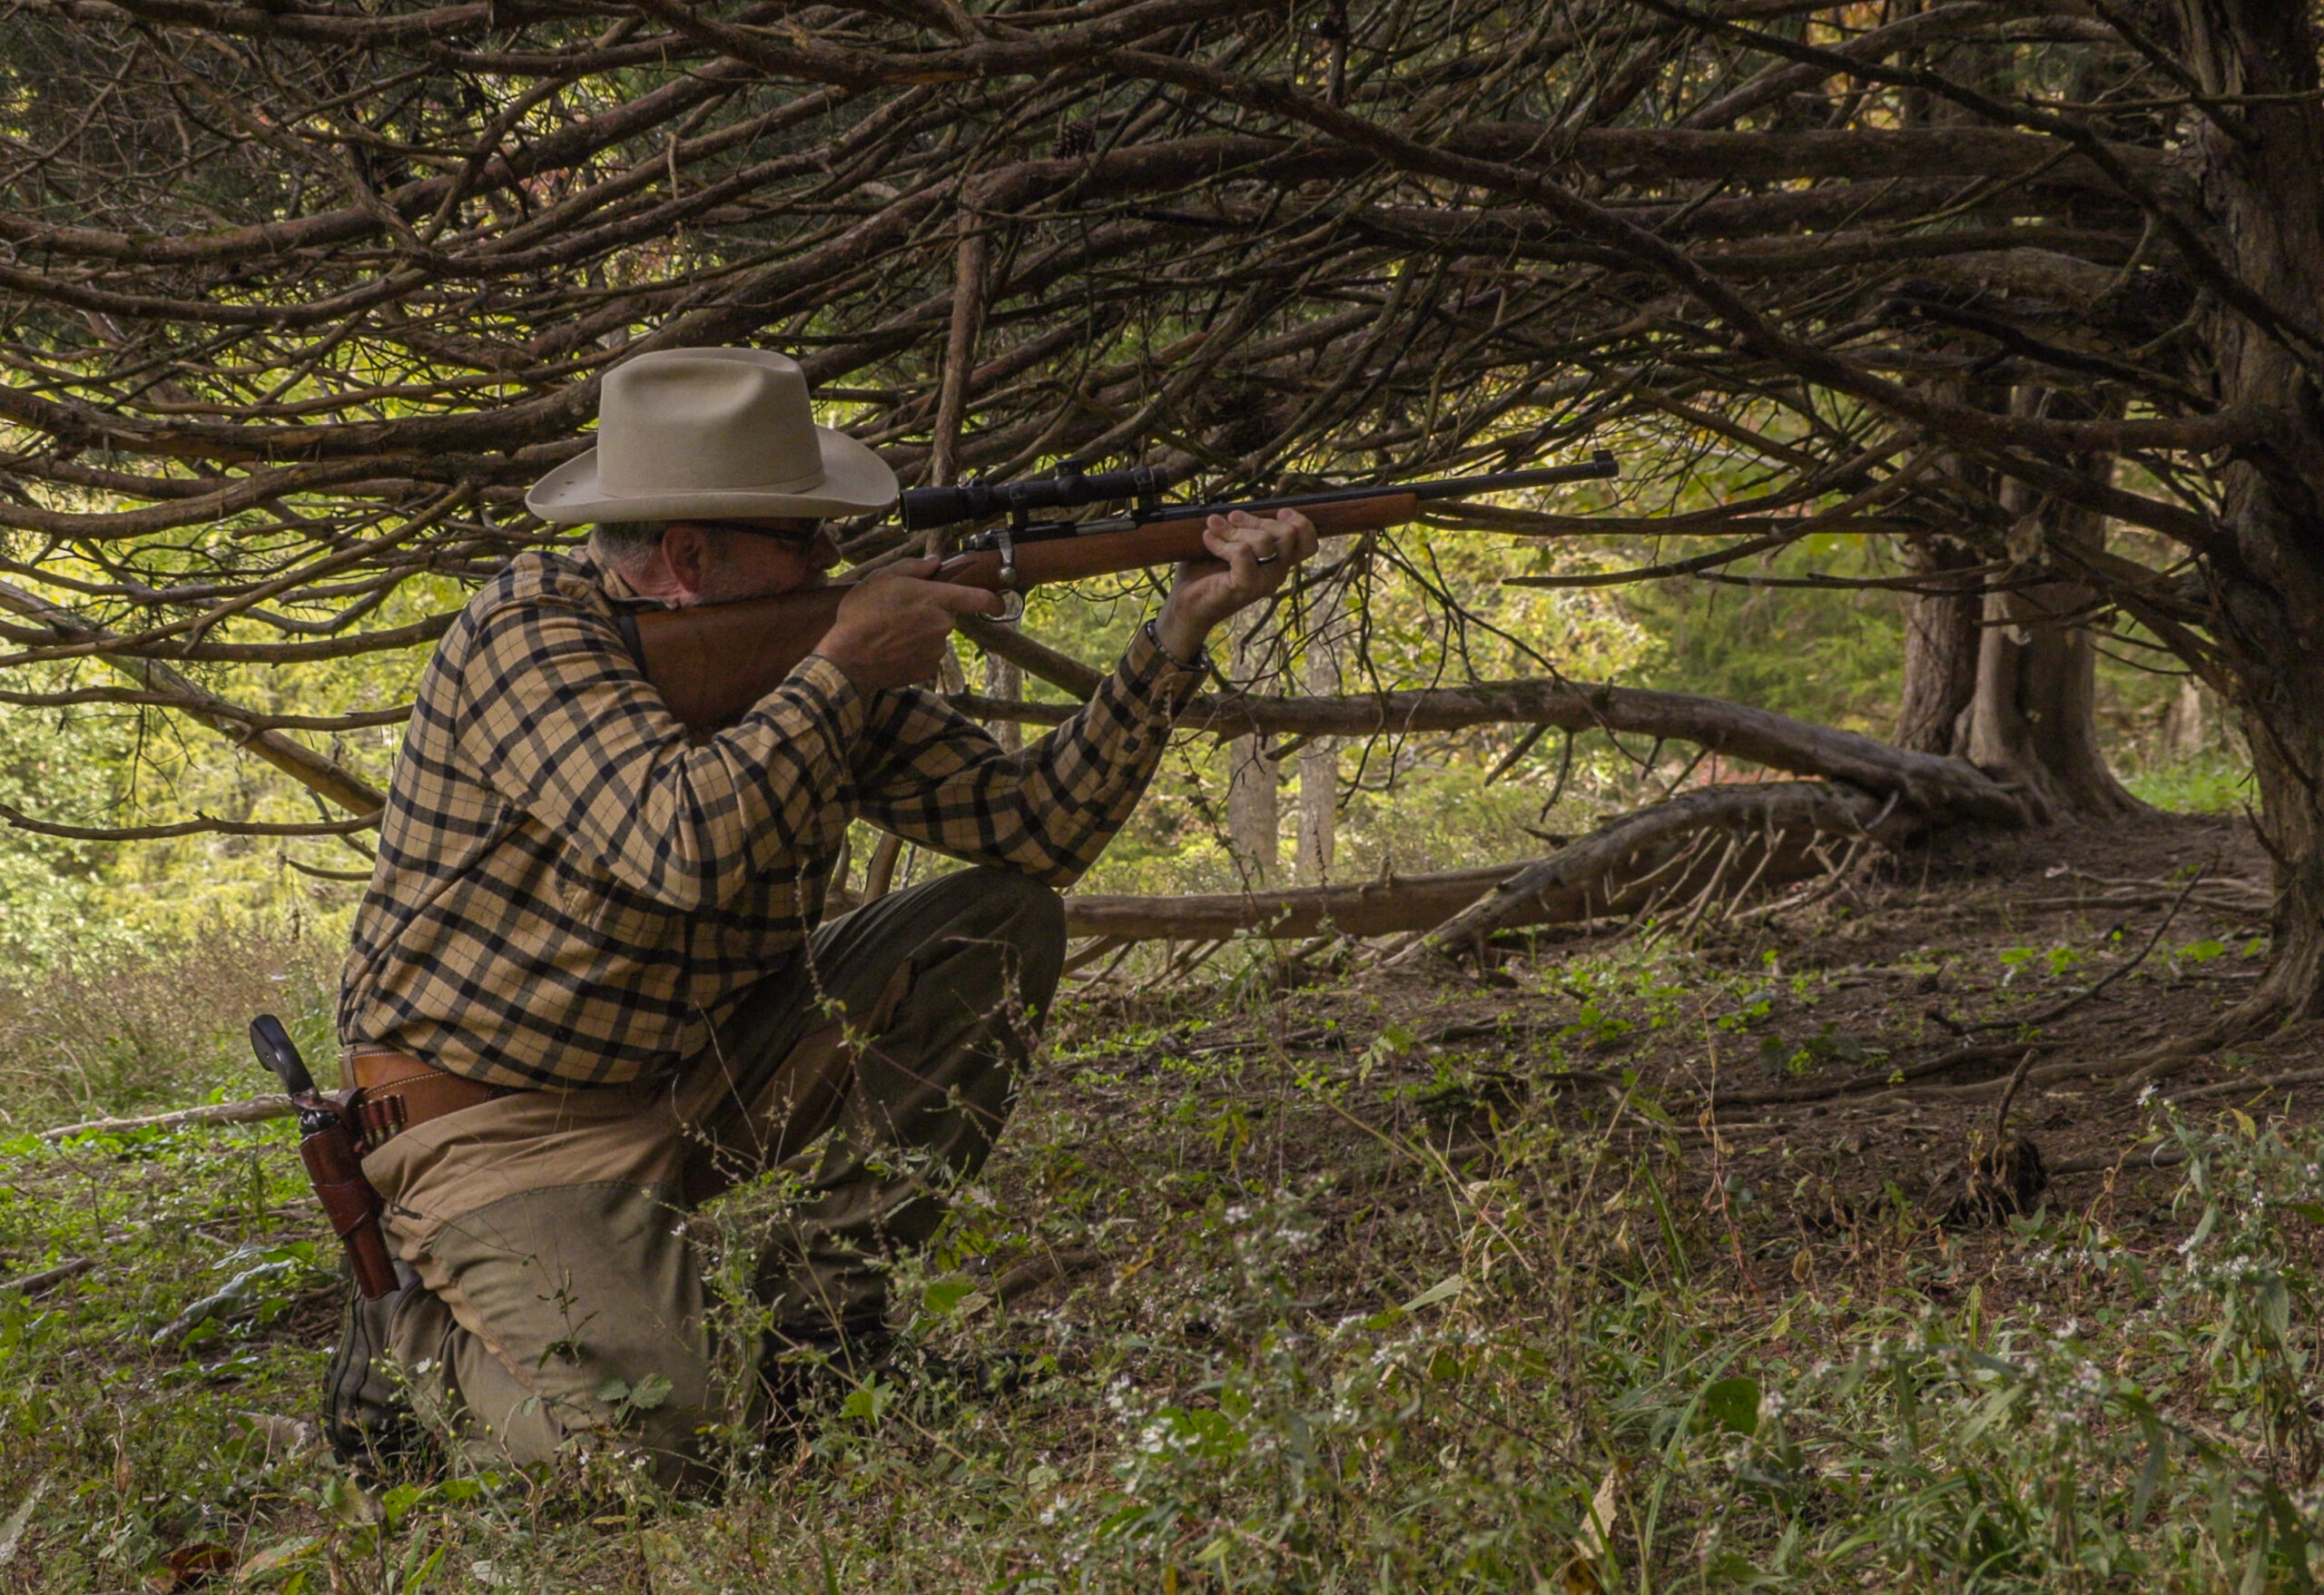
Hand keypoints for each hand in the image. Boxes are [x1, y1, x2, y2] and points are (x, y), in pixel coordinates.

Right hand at [817, 559, 1002, 692]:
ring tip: (890, 634)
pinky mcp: (929, 670)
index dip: (992, 601)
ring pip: (935, 637)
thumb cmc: (861, 615)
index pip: (978, 598)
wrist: (847, 659)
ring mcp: (937, 650)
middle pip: (945, 617)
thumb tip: (935, 562)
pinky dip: (913, 654)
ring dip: (920, 635)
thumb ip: (913, 567)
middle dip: (928, 614)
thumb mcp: (882, 578)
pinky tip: (892, 651)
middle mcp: (942, 625)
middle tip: (899, 614)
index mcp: (935, 598)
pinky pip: (927, 657)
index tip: (999, 604)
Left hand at [1153, 508, 1319, 661]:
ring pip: (1264, 541)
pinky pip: (1242, 552)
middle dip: (1257, 519)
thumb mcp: (1232, 545)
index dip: (1301, 523)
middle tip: (1231, 517)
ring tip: (1213, 527)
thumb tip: (1239, 509)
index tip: (1279, 511)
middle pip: (1289, 534)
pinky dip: (1222, 542)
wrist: (1187, 605)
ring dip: (1234, 529)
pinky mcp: (1246, 586)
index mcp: (1278, 564)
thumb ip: (1245, 530)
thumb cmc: (1207, 573)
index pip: (1309, 545)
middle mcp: (1277, 574)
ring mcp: (1264, 582)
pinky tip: (1208, 540)